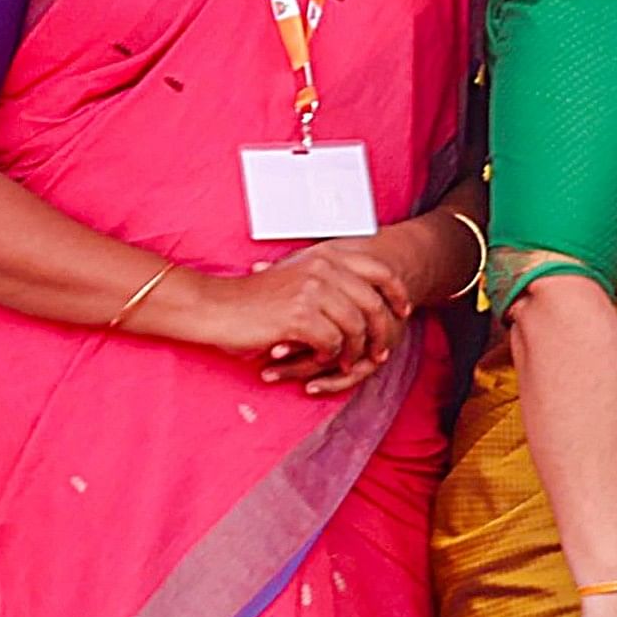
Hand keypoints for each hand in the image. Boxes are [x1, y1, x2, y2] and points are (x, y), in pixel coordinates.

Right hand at [162, 246, 413, 390]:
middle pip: (373, 304)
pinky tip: (319, 358)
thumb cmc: (255, 296)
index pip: (380, 271)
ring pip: (355, 328)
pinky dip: (330, 355)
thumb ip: (329, 275)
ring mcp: (312, 291)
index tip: (401, 313)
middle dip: (380, 333)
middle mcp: (323, 269)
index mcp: (326, 255)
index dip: (396, 294)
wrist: (214, 306)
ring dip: (354, 350)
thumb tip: (368, 290)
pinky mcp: (299, 316)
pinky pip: (332, 343)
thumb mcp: (296, 273)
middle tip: (379, 352)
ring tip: (345, 361)